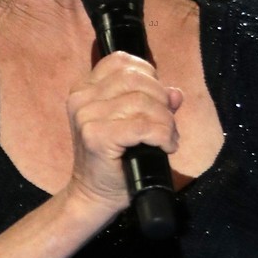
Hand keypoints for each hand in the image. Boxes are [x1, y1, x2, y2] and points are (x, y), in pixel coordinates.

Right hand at [64, 52, 183, 212]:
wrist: (93, 195)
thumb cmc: (114, 160)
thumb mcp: (132, 122)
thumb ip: (153, 103)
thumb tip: (175, 93)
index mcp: (84, 88)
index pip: (121, 61)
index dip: (148, 75)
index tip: (157, 99)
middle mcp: (81, 97)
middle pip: (136, 80)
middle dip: (161, 101)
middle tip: (167, 125)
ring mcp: (86, 116)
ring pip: (143, 102)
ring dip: (165, 121)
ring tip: (167, 139)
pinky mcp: (96, 136)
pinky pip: (143, 126)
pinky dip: (162, 135)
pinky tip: (166, 147)